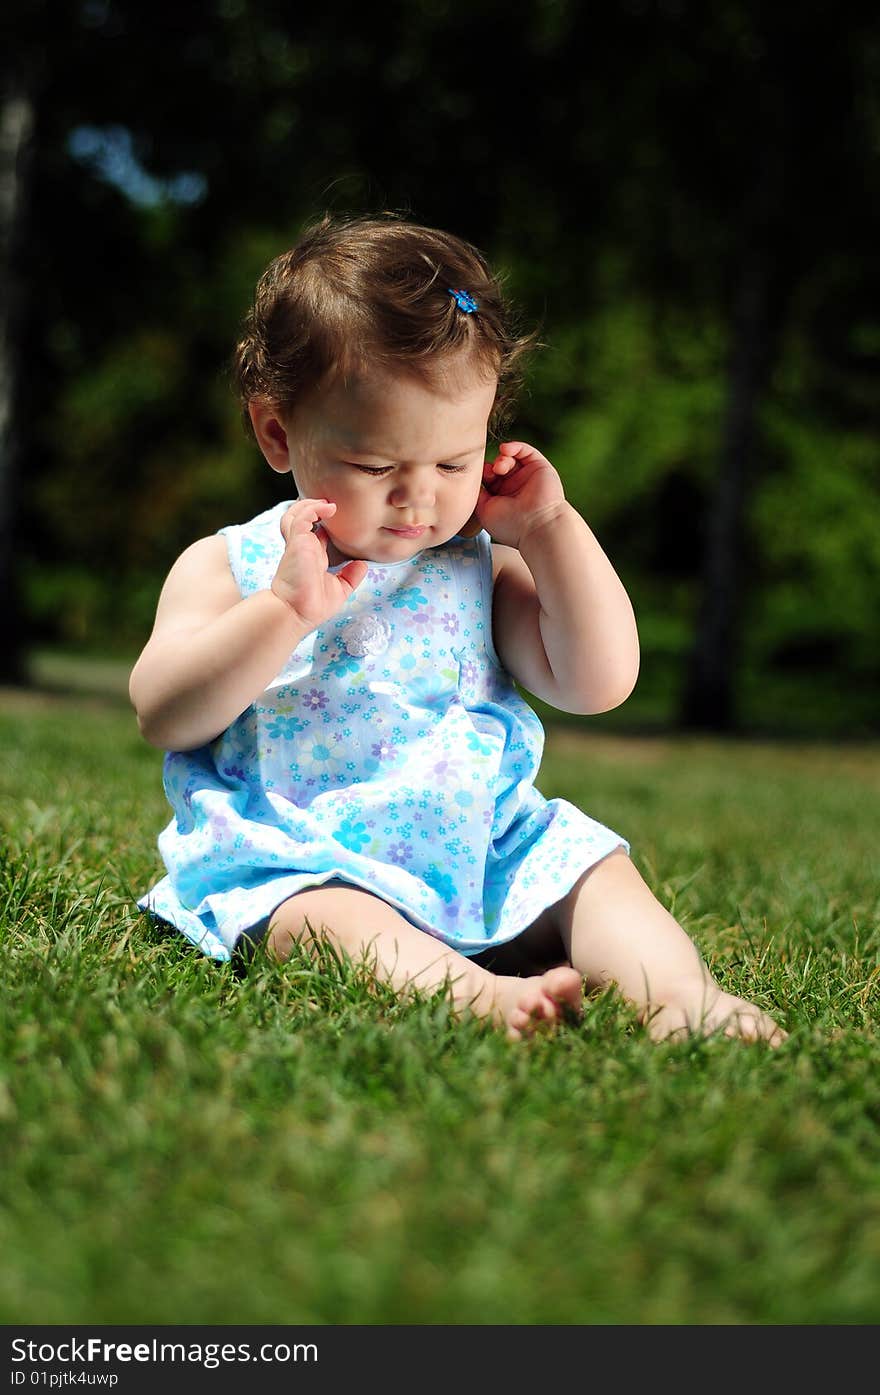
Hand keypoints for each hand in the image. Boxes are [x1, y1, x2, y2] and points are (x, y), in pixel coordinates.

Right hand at [271, 499, 366, 628]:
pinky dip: (313, 509)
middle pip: (300, 518)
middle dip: (312, 507)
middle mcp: (303, 547)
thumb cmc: (313, 605)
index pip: (313, 531)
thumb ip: (350, 576)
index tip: (338, 519)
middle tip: (330, 506)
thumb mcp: (339, 589)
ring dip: (310, 504)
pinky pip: (302, 517)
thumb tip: (363, 565)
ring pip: (295, 513)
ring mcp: (298, 544)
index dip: (323, 523)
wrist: (297, 613)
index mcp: (311, 556)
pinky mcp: (297, 542)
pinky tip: (328, 509)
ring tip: (328, 504)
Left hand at [474, 441, 567, 548]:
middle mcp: (515, 486)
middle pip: (498, 466)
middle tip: (491, 473)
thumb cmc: (510, 524)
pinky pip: (526, 450)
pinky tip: (505, 450)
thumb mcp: (484, 510)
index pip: (489, 478)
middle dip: (491, 466)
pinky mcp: (540, 467)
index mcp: (502, 497)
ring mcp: (527, 476)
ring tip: (500, 467)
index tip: (479, 477)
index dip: (482, 474)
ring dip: (501, 459)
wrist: (536, 526)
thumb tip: (473, 479)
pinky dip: (514, 446)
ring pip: (510, 458)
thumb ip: (477, 493)